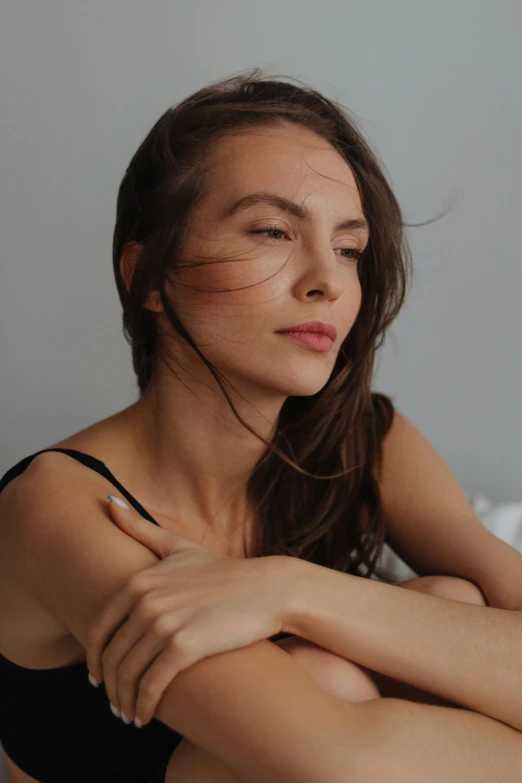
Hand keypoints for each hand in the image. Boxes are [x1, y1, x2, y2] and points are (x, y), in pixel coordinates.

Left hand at [86, 496, 295, 727]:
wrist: (268, 589)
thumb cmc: (222, 571)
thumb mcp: (178, 546)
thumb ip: (140, 528)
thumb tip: (108, 501)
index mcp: (140, 580)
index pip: (100, 628)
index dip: (95, 658)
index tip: (98, 677)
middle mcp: (147, 599)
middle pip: (112, 655)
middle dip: (110, 685)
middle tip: (115, 703)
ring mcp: (166, 622)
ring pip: (129, 673)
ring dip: (124, 700)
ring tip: (130, 714)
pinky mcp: (186, 645)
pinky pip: (152, 684)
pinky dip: (144, 704)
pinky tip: (145, 716)